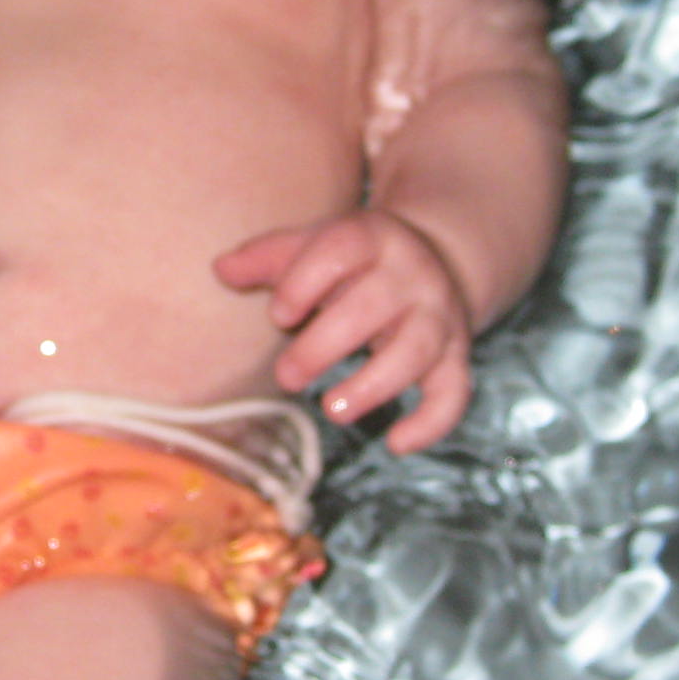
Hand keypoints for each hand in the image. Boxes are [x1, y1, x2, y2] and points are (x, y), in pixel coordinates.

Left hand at [216, 210, 473, 453]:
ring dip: (375, 384)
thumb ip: (267, 257)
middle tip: (285, 377)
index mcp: (372, 236)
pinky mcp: (457, 354)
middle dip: (324, 346)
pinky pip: (455, 390)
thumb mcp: (314, 246)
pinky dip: (433, 422)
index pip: (341, 248)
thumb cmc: (353, 262)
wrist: (437, 258)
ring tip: (333, 409)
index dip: (306, 281)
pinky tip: (395, 443)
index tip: (278, 315)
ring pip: (416, 351)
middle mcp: (412, 274)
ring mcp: (439, 315)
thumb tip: (221, 271)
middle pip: (373, 306)